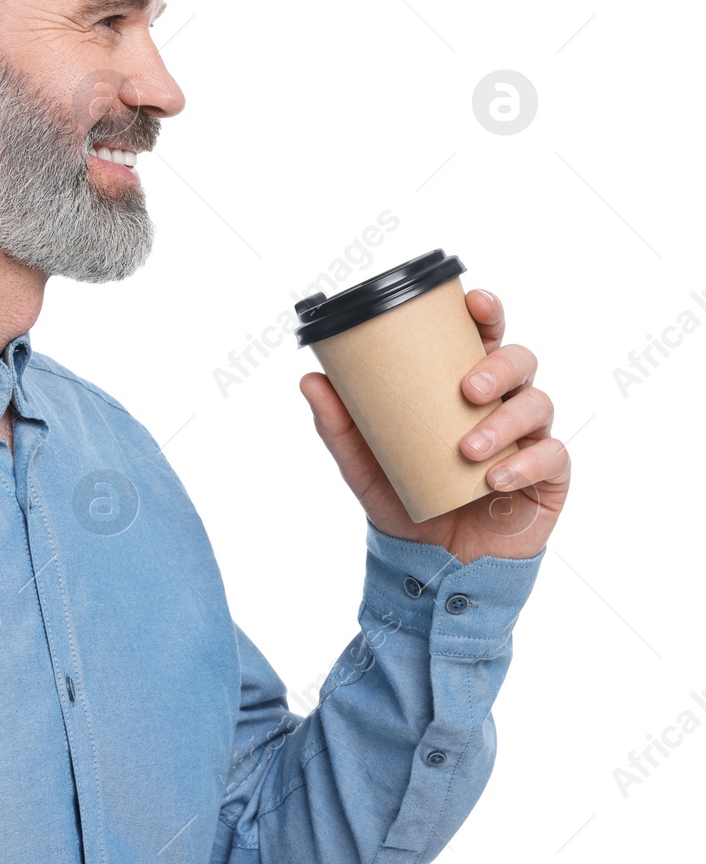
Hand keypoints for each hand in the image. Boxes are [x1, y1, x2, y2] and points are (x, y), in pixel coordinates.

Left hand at [299, 288, 569, 563]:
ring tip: (469, 447)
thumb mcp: (362, 463)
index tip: (475, 302)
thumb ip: (339, 425)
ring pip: (538, 403)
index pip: (483, 337)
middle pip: (520, 360)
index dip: (487, 313)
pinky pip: (552, 456)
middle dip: (499, 365)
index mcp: (463, 385)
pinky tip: (497, 477)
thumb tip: (310, 379)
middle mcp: (502, 403)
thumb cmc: (402, 497)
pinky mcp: (548, 475)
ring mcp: (529, 436)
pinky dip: (526, 463)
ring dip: (506, 420)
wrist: (428, 561)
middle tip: (468, 388)